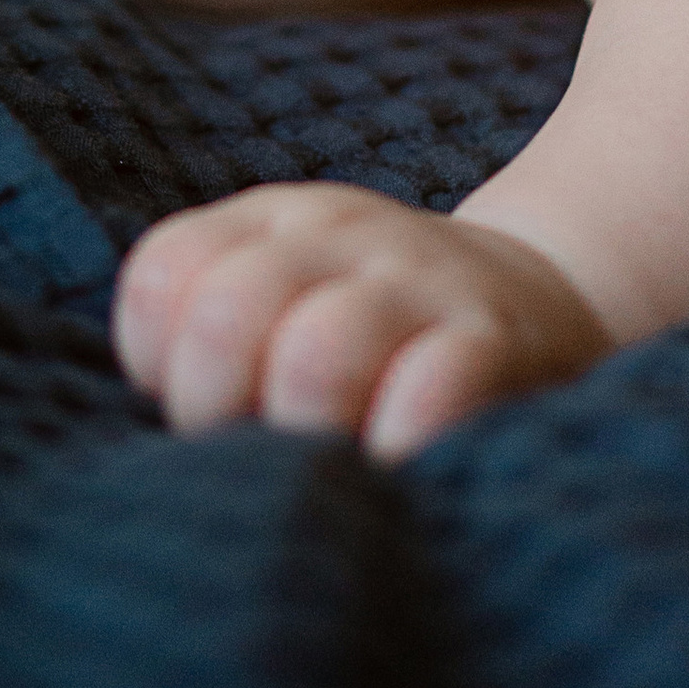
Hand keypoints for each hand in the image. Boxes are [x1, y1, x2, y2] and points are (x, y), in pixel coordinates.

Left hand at [113, 181, 610, 459]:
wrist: (539, 299)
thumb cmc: (375, 340)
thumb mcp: (288, 303)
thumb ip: (214, 345)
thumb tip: (149, 456)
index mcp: (270, 221)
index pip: (165, 273)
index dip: (163, 364)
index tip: (205, 409)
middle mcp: (336, 232)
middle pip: (227, 313)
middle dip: (223, 411)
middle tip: (259, 454)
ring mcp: (417, 279)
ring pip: (317, 351)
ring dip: (306, 431)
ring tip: (328, 467)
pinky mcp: (494, 338)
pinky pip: (431, 387)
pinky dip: (397, 442)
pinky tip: (395, 466)